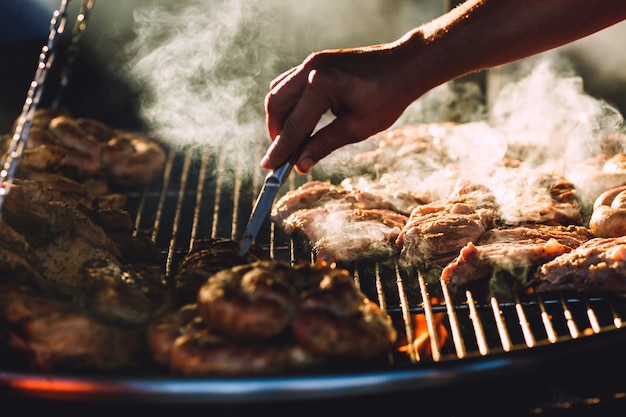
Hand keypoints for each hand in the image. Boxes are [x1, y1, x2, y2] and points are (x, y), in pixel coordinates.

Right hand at [262, 45, 420, 173]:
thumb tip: (300, 164)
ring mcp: (312, 62)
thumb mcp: (357, 127)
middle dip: (276, 132)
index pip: (294, 125)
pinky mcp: (316, 61)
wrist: (405, 65)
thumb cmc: (388, 97)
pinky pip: (289, 82)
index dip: (280, 149)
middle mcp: (311, 69)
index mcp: (322, 86)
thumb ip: (324, 144)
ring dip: (279, 116)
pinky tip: (299, 119)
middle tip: (282, 155)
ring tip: (291, 139)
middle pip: (276, 104)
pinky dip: (288, 102)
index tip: (268, 167)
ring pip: (278, 91)